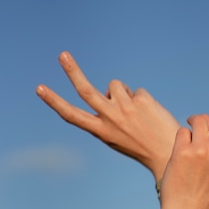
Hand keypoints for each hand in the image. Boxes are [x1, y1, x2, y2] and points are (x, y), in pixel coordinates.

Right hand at [36, 52, 179, 182]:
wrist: (169, 153)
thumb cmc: (141, 146)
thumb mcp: (117, 137)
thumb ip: (107, 115)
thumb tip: (108, 91)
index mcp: (100, 131)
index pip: (72, 115)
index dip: (54, 101)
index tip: (39, 88)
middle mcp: (110, 118)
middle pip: (85, 90)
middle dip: (72, 71)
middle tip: (62, 55)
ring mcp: (125, 108)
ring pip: (115, 86)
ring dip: (123, 94)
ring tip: (137, 113)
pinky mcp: (141, 100)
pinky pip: (136, 91)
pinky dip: (142, 100)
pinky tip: (151, 115)